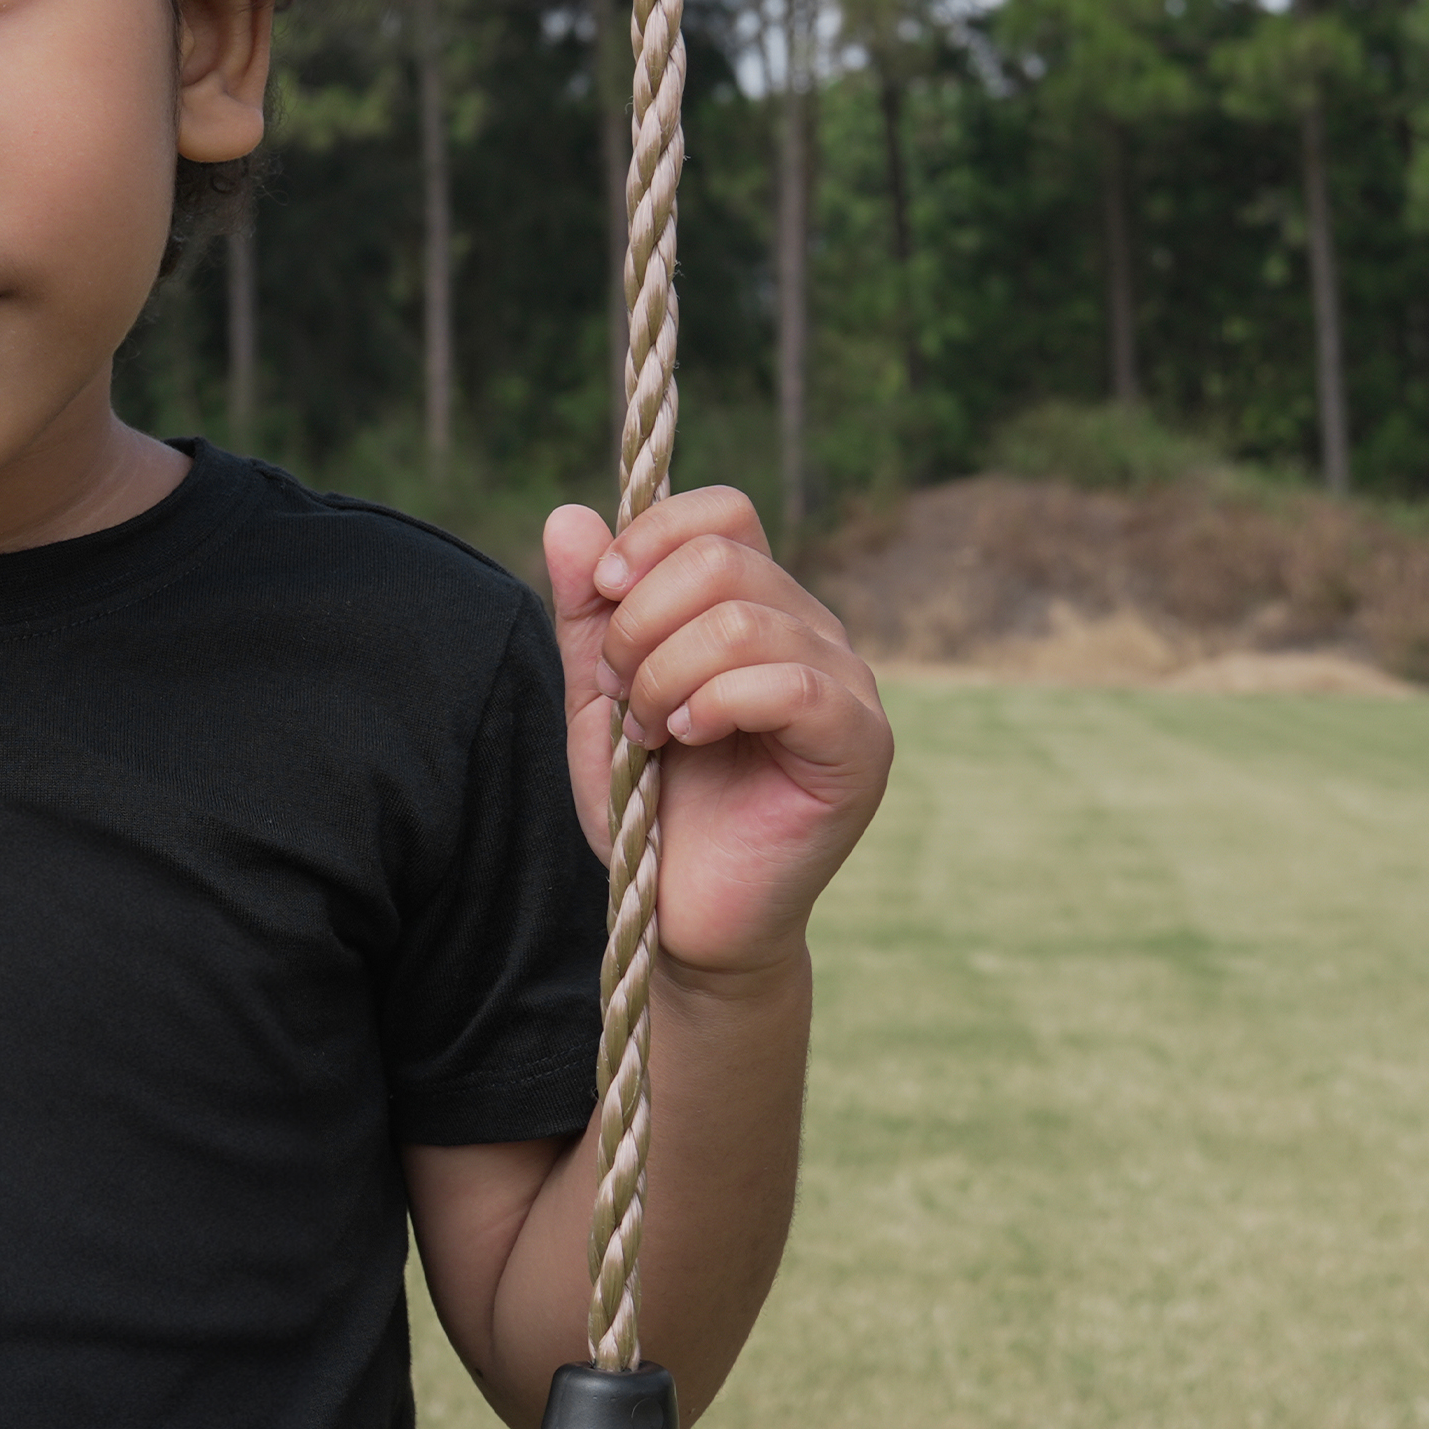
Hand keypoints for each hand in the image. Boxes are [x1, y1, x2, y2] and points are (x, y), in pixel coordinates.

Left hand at [543, 488, 892, 980]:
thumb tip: (568, 516)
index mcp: (758, 606)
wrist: (685, 916)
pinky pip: (793, 685)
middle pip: (721, 557)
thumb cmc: (652, 809)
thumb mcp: (599, 699)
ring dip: (665, 674)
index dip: (650, 538)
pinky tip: (689, 740)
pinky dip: (716, 705)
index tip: (603, 597)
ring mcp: (847, 685)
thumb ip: (587, 613)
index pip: (722, 512)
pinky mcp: (861, 745)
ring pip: (743, 621)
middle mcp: (813, 631)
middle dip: (638, 622)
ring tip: (651, 732)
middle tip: (622, 694)